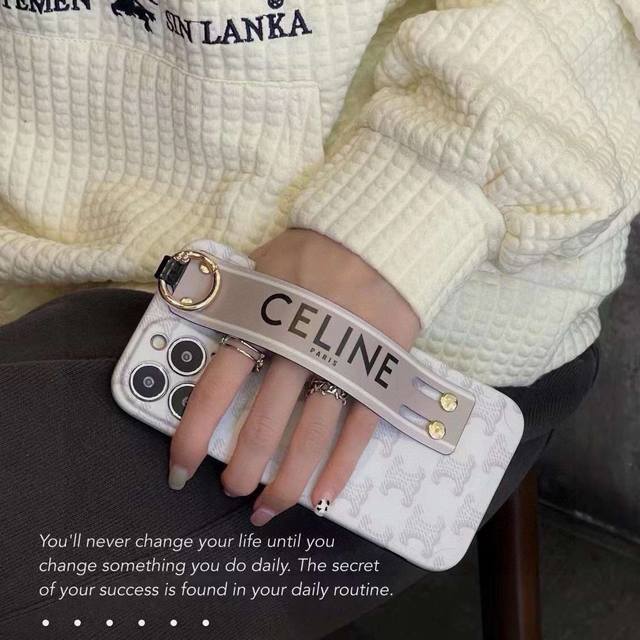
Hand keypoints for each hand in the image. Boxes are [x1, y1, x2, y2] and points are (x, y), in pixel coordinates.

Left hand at [168, 229, 420, 525]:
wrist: (380, 236)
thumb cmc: (311, 251)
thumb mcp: (257, 266)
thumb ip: (223, 298)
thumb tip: (181, 319)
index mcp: (263, 320)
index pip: (218, 387)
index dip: (194, 434)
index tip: (179, 470)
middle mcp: (298, 346)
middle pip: (265, 423)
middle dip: (243, 467)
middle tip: (231, 490)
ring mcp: (342, 362)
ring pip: (310, 435)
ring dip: (287, 479)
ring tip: (269, 507)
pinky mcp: (378, 371)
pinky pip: (359, 427)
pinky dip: (341, 465)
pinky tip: (323, 496)